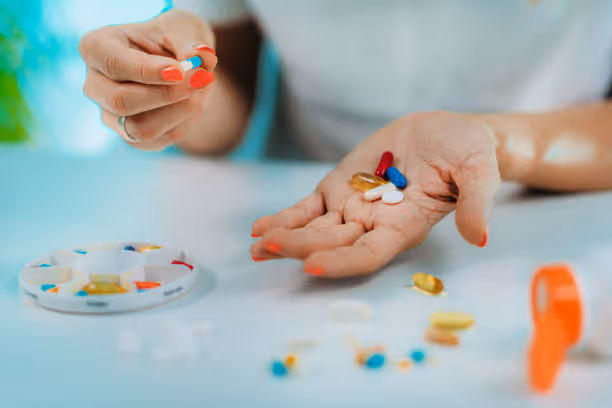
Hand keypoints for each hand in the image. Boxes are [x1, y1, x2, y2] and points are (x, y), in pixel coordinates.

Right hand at [79, 10, 217, 149]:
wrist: (181, 63)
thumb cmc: (175, 38)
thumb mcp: (184, 29)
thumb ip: (191, 43)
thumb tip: (202, 55)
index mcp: (97, 47)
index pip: (115, 64)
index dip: (149, 72)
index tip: (180, 71)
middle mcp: (95, 84)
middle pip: (122, 101)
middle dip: (167, 95)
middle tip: (202, 80)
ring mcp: (110, 113)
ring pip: (140, 128)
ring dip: (179, 111)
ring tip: (201, 89)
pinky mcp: (130, 135)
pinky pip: (157, 140)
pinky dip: (182, 123)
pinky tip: (192, 102)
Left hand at [250, 111, 500, 277]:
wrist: (446, 132)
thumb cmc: (468, 153)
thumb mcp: (479, 169)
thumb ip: (476, 200)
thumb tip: (479, 235)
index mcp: (403, 227)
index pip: (369, 253)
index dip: (341, 261)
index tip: (313, 265)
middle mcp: (373, 224)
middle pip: (333, 243)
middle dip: (301, 247)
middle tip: (270, 246)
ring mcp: (352, 206)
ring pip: (314, 228)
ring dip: (286, 236)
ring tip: (257, 244)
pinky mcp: (338, 186)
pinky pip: (308, 207)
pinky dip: (286, 216)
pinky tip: (260, 227)